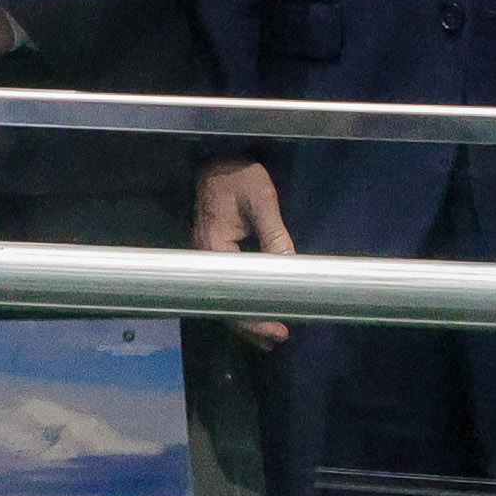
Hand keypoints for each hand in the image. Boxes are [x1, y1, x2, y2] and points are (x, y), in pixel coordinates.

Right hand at [196, 154, 300, 345]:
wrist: (217, 159)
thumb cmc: (237, 174)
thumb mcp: (261, 199)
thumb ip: (275, 234)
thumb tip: (291, 267)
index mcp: (213, 247)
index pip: (233, 292)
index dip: (256, 315)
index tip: (279, 327)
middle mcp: (204, 258)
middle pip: (224, 302)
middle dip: (252, 323)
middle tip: (280, 336)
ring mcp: (207, 257)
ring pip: (224, 296)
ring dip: (247, 315)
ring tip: (271, 335)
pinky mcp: (214, 253)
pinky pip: (226, 283)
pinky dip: (242, 298)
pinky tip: (258, 307)